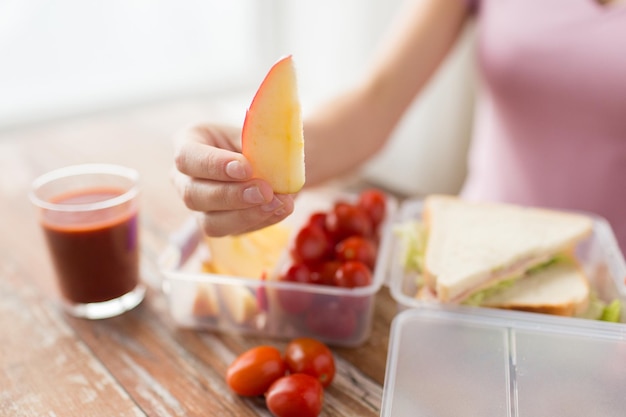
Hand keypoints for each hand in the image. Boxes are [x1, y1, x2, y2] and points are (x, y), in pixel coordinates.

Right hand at [171, 123, 294, 235]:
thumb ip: (258, 145)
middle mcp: (185, 178)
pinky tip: (281, 209)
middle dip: (232, 195)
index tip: (246, 169)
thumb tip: (269, 164)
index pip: (187, 158)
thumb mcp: (256, 131)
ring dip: (247, 215)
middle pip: (193, 195)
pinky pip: (235, 231)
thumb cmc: (258, 138)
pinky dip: (261, 221)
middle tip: (265, 191)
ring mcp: (200, 206)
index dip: (214, 166)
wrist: (272, 157)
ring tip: (278, 203)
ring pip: (210, 223)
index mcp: (187, 143)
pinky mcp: (220, 225)